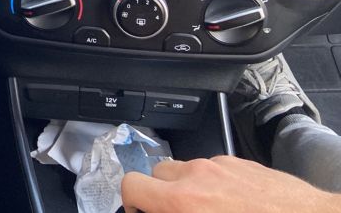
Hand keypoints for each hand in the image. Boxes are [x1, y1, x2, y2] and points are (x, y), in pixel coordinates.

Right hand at [121, 156, 340, 212]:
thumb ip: (175, 212)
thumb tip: (157, 209)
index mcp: (184, 201)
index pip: (132, 185)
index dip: (130, 202)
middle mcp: (198, 176)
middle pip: (156, 173)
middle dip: (161, 194)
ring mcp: (221, 165)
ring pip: (186, 170)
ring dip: (188, 189)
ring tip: (209, 210)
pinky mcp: (241, 163)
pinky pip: (214, 168)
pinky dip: (214, 184)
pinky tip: (233, 206)